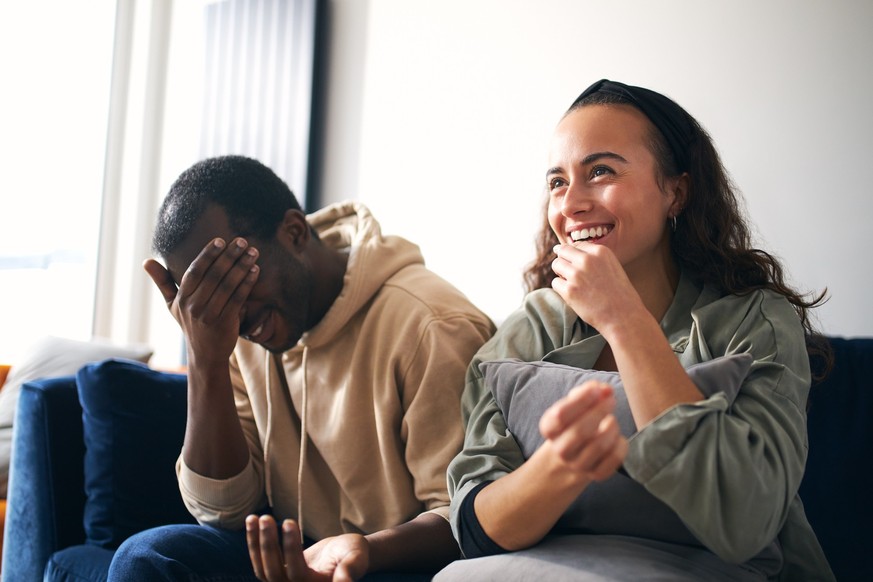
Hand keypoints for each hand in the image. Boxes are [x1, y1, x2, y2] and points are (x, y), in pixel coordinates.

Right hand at [143, 237, 258, 365]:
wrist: (205, 354)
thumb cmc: (190, 323)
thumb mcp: (172, 304)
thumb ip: (162, 281)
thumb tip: (146, 261)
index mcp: (181, 298)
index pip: (194, 271)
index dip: (207, 255)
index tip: (220, 240)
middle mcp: (193, 306)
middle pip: (213, 276)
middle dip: (229, 256)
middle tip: (241, 241)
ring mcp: (209, 315)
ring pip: (227, 286)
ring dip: (242, 266)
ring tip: (253, 252)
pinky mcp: (225, 323)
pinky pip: (238, 299)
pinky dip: (247, 283)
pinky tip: (255, 270)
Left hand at [246, 515, 368, 581]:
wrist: (346, 555)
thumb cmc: (355, 554)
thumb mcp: (357, 558)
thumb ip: (351, 568)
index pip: (297, 574)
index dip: (290, 549)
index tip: (289, 521)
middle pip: (275, 573)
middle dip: (268, 544)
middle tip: (266, 518)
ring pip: (264, 570)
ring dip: (257, 544)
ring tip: (255, 518)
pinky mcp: (279, 574)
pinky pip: (261, 563)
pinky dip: (255, 543)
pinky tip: (252, 521)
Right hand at [538, 380, 626, 482]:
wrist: (568, 459)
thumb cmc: (572, 424)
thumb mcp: (571, 406)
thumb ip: (586, 393)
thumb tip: (605, 389)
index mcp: (549, 429)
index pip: (561, 415)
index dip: (582, 399)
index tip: (596, 388)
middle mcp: (560, 449)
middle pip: (580, 431)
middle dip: (600, 412)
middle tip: (611, 400)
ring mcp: (578, 465)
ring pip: (599, 446)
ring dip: (612, 428)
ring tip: (612, 420)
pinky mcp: (595, 474)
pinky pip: (613, 459)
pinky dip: (620, 444)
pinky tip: (617, 437)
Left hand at [550, 243, 641, 333]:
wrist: (624, 316)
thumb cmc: (619, 294)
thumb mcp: (612, 267)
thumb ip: (593, 258)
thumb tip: (563, 249)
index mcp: (600, 251)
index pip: (576, 245)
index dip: (574, 255)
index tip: (579, 266)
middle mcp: (587, 260)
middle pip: (563, 251)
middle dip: (564, 261)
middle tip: (572, 275)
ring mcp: (577, 275)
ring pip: (556, 265)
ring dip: (561, 274)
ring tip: (574, 284)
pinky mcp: (569, 290)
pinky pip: (555, 283)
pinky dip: (561, 289)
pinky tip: (574, 295)